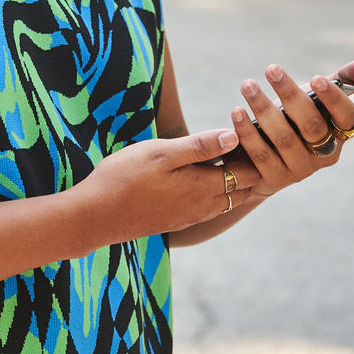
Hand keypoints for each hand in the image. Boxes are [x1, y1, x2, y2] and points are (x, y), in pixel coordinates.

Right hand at [81, 127, 262, 243]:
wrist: (96, 216)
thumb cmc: (125, 177)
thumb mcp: (161, 152)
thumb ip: (199, 146)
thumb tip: (234, 135)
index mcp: (203, 188)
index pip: (248, 173)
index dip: (255, 153)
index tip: (258, 132)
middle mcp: (203, 207)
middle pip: (243, 190)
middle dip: (251, 168)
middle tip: (252, 142)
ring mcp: (189, 217)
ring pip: (226, 201)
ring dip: (234, 182)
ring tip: (233, 157)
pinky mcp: (176, 221)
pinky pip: (209, 208)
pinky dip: (217, 192)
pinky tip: (204, 178)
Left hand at [232, 59, 353, 199]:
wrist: (263, 158)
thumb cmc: (294, 118)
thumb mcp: (314, 99)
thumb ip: (337, 81)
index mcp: (340, 134)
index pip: (347, 118)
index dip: (335, 99)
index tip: (316, 78)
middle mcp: (324, 154)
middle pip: (312, 125)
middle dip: (290, 94)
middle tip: (271, 69)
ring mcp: (300, 169)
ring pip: (284, 138)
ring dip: (263, 108)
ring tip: (248, 85)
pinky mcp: (274, 178)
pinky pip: (261, 154)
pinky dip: (248, 131)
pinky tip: (237, 112)